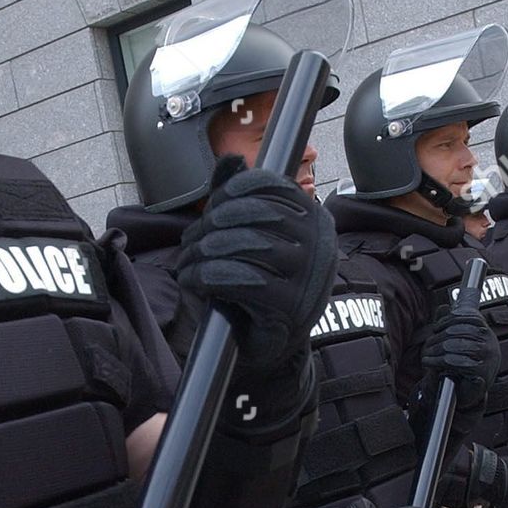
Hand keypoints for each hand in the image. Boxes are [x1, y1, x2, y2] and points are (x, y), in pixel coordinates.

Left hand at [178, 156, 336, 368]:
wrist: (270, 347)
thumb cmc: (259, 286)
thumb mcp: (253, 236)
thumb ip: (241, 198)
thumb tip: (232, 159)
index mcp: (315, 220)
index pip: (274, 186)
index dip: (233, 191)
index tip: (211, 207)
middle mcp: (319, 245)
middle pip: (256, 214)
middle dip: (213, 223)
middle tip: (190, 241)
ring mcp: (308, 277)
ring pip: (246, 245)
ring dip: (204, 251)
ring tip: (187, 262)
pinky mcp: (288, 307)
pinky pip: (240, 279)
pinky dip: (207, 276)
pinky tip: (193, 280)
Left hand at [422, 304, 498, 411]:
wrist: (468, 393)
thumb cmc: (462, 366)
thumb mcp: (457, 342)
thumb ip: (451, 325)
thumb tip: (443, 307)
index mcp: (486, 332)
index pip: (468, 317)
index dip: (448, 320)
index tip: (436, 328)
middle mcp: (490, 342)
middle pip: (457, 331)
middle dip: (437, 338)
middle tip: (427, 346)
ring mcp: (487, 357)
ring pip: (453, 346)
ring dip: (434, 350)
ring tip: (426, 356)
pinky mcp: (480, 372)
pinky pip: (455, 362)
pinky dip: (438, 362)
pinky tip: (430, 362)